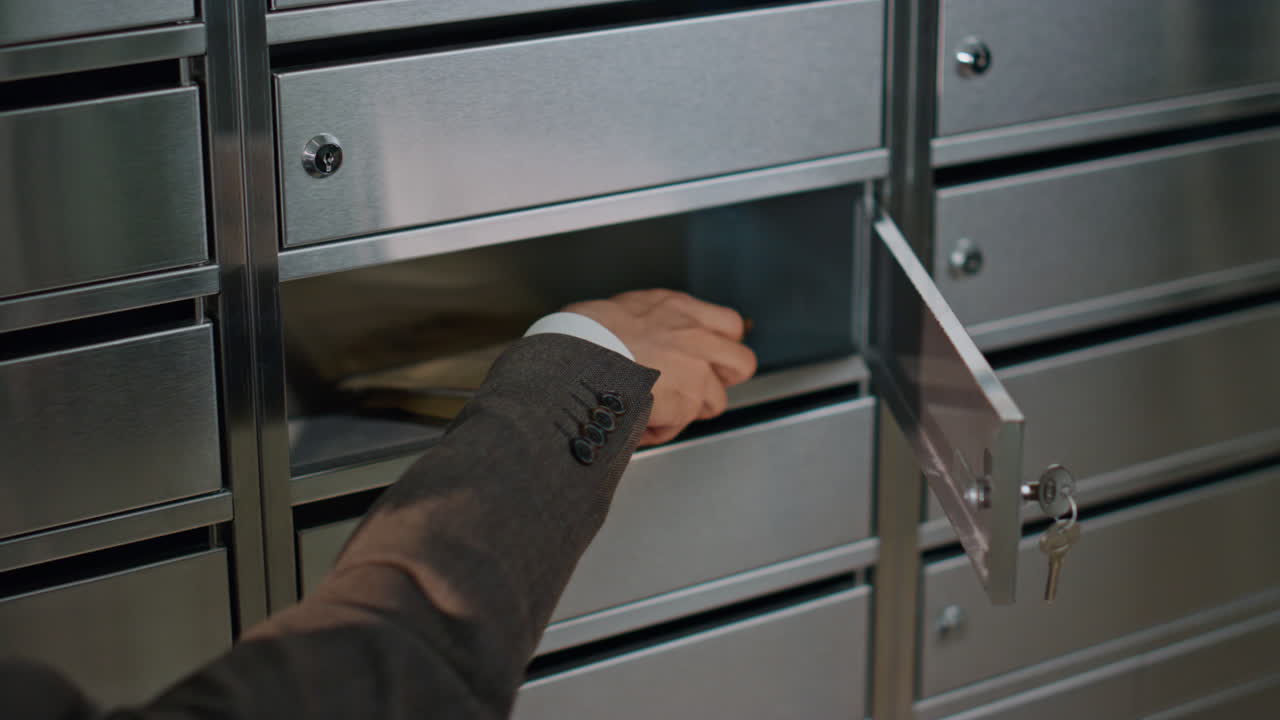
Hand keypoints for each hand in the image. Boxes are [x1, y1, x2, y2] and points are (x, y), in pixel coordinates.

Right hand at [564, 289, 756, 445]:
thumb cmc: (584, 333)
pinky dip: (661, 428)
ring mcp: (696, 370)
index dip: (722, 345)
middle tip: (699, 387)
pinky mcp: (687, 401)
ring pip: (715, 401)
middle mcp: (695, 336)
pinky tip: (638, 419)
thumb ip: (651, 323)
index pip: (729, 324)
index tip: (708, 356)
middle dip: (724, 380)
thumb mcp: (623, 309)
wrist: (578, 356)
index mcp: (678, 308)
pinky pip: (680, 425)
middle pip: (742, 363)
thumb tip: (646, 339)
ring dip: (688, 409)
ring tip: (656, 408)